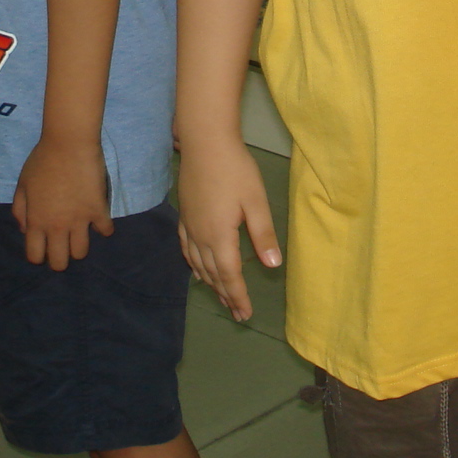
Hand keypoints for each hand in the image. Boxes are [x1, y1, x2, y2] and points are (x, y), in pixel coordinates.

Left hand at [12, 134, 113, 269]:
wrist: (69, 143)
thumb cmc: (42, 160)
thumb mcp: (22, 184)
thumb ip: (20, 210)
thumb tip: (25, 230)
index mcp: (36, 221)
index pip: (35, 256)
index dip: (39, 255)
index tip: (44, 247)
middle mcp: (57, 226)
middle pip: (60, 262)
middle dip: (60, 259)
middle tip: (63, 245)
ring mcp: (79, 220)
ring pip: (81, 252)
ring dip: (79, 246)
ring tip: (80, 233)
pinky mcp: (99, 210)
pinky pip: (105, 230)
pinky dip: (103, 228)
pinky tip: (100, 220)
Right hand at [177, 134, 280, 320]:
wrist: (205, 142)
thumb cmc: (235, 169)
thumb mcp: (255, 201)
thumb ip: (263, 234)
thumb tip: (272, 265)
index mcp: (220, 236)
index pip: (229, 275)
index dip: (237, 296)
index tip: (245, 314)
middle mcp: (201, 236)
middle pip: (213, 274)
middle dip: (225, 295)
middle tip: (237, 314)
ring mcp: (190, 226)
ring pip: (198, 264)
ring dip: (210, 283)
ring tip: (221, 297)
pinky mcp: (185, 215)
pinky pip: (186, 249)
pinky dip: (193, 265)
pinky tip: (197, 269)